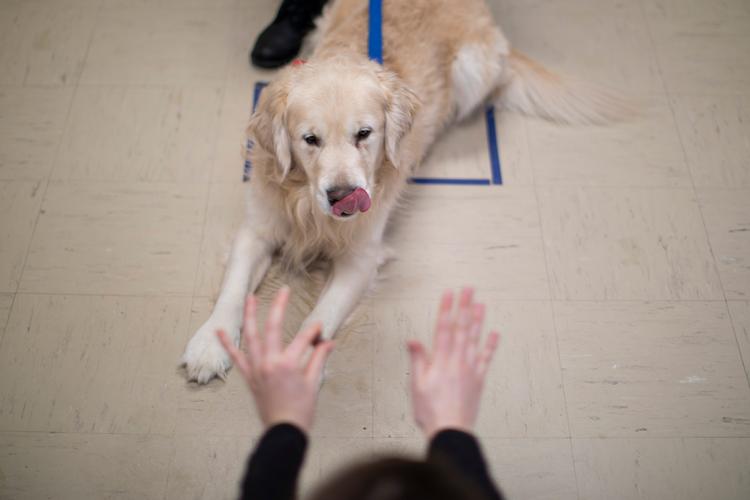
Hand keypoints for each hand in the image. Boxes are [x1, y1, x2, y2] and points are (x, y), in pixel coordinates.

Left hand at [216, 287, 333, 432]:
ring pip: (251, 337)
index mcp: (288, 364)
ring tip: (250, 298)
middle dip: (279, 307)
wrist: (283, 431)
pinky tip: (220, 331)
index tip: (320, 329)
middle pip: (273, 328)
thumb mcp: (313, 382)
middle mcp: (269, 362)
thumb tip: (328, 342)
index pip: (303, 339)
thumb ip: (319, 359)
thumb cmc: (300, 410)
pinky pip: (237, 358)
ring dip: (250, 316)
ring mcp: (257, 369)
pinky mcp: (250, 377)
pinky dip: (228, 345)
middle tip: (284, 291)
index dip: (314, 332)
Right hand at [407, 288, 499, 437]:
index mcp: (440, 361)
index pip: (443, 328)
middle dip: (464, 306)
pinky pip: (486, 359)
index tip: (449, 293)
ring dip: (478, 320)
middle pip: (461, 328)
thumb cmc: (431, 411)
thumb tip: (413, 340)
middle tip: (469, 289)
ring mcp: (470, 369)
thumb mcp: (417, 385)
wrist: (452, 430)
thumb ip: (418, 360)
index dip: (446, 309)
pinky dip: (490, 345)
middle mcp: (457, 361)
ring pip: (475, 339)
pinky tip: (495, 333)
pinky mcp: (479, 380)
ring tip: (481, 304)